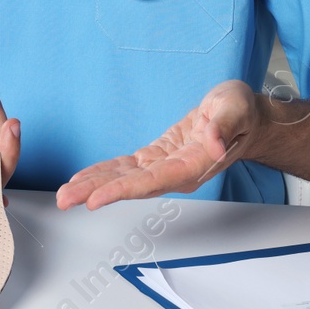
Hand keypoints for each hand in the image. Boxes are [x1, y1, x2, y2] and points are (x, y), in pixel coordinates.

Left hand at [56, 80, 260, 210]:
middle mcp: (176, 173)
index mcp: (194, 165)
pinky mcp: (158, 157)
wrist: (244, 117)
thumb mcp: (236, 108)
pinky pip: (127, 167)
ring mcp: (166, 167)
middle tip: (65, 200)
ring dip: (94, 185)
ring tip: (65, 194)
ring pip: (125, 179)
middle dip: (97, 192)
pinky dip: (104, 172)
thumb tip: (214, 143)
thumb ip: (224, 126)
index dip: (122, 190)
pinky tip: (84, 179)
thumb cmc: (241, 111)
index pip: (152, 181)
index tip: (96, 199)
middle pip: (132, 186)